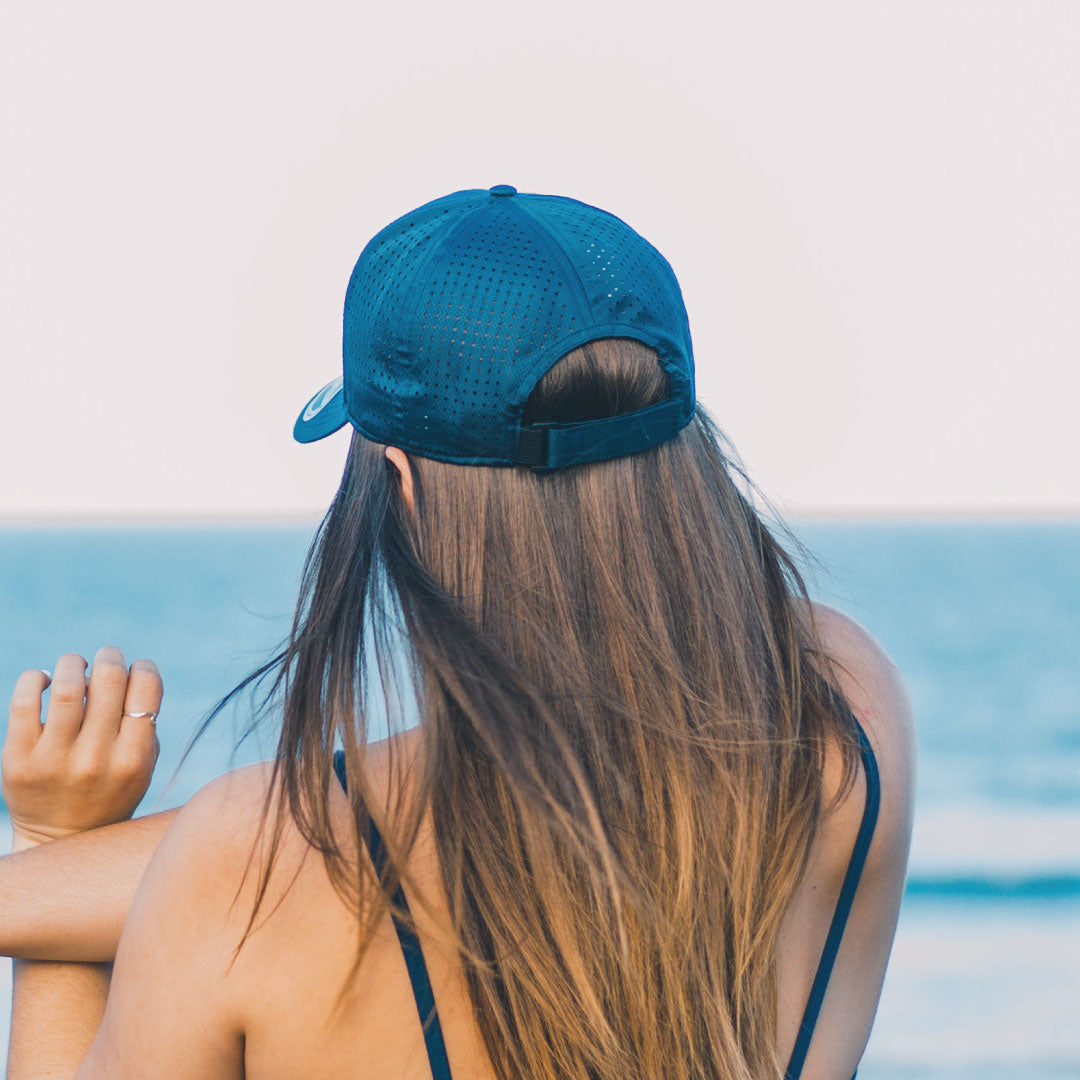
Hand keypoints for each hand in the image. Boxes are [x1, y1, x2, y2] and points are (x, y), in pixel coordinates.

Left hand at [2, 647, 162, 850]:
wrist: (63, 839)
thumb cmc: (110, 789)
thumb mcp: (142, 765)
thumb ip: (143, 723)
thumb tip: (125, 671)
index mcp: (134, 757)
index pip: (146, 687)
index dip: (142, 667)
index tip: (135, 671)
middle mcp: (97, 758)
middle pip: (108, 678)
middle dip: (109, 656)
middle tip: (106, 658)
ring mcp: (55, 760)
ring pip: (65, 686)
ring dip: (73, 663)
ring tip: (74, 666)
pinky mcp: (18, 761)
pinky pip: (23, 702)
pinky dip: (34, 678)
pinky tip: (43, 681)